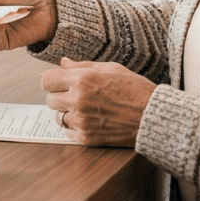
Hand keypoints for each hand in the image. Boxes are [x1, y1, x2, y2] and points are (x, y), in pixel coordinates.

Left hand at [40, 57, 155, 146]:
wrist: (153, 117)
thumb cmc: (135, 90)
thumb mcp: (111, 69)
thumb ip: (83, 66)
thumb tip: (63, 62)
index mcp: (82, 79)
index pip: (46, 80)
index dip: (53, 81)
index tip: (59, 83)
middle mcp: (78, 100)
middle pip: (50, 100)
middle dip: (60, 97)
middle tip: (77, 97)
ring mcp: (81, 121)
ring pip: (58, 117)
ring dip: (68, 113)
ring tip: (87, 110)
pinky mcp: (86, 138)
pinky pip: (67, 132)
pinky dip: (75, 128)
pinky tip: (91, 121)